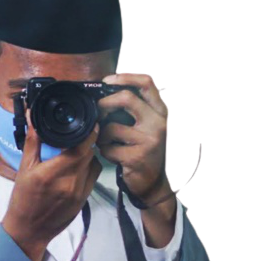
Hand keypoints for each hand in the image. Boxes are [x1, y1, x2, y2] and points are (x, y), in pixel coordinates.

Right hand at [1, 109, 102, 250]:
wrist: (28, 231)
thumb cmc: (23, 199)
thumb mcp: (24, 168)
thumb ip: (33, 141)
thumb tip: (33, 116)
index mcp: (53, 173)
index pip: (81, 147)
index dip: (89, 132)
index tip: (89, 122)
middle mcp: (70, 183)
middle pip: (89, 154)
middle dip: (86, 141)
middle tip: (79, 133)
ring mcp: (79, 193)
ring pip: (94, 165)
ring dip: (89, 155)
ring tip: (77, 151)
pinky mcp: (84, 201)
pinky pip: (93, 178)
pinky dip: (88, 168)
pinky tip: (77, 167)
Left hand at [96, 72, 169, 203]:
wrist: (154, 183)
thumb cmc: (146, 151)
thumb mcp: (147, 126)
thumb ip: (135, 110)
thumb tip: (107, 92)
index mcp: (162, 112)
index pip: (147, 83)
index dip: (125, 77)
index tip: (107, 80)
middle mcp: (159, 123)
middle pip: (126, 99)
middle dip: (105, 103)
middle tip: (97, 112)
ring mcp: (149, 140)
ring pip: (111, 127)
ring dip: (102, 135)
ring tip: (107, 142)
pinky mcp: (136, 157)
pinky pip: (108, 148)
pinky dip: (104, 151)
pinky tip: (112, 155)